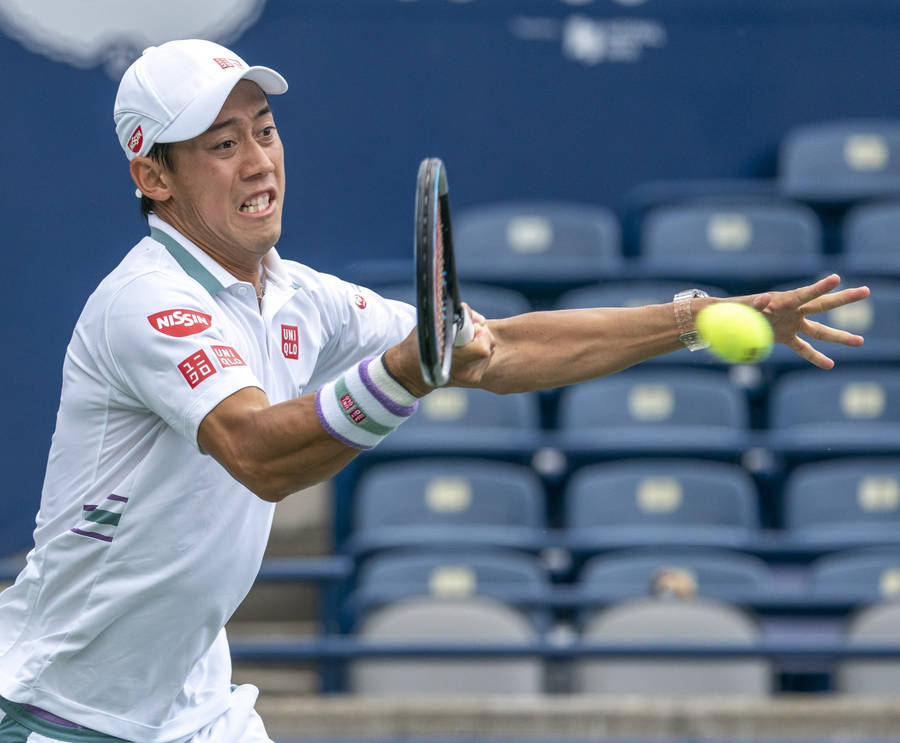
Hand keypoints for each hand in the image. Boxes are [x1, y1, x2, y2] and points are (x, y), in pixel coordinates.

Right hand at [382, 304, 493, 396]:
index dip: (480, 332)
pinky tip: (465, 349)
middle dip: (481, 334)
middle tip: (468, 330)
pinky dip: (479, 352)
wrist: (410, 371)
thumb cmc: (418, 346)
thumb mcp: (433, 324)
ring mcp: (470, 378)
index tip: (471, 326)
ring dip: (481, 342)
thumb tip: (476, 317)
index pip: (484, 344)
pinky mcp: (473, 380)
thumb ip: (457, 317)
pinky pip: (485, 360)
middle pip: (489, 346)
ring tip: (464, 340)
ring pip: (489, 352)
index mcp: (455, 359)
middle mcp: (465, 371)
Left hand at [739, 274, 869, 368]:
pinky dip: (815, 357)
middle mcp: (792, 311)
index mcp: (782, 301)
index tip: (836, 279)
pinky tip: (830, 365)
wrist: (724, 318)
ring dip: (839, 336)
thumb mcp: (739, 306)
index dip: (820, 287)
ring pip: (820, 331)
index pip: (805, 294)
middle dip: (843, 299)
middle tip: (865, 291)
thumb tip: (764, 299)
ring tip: (860, 341)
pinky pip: (803, 348)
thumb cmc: (730, 309)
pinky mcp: (786, 337)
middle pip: (822, 305)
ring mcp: (792, 324)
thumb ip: (752, 304)